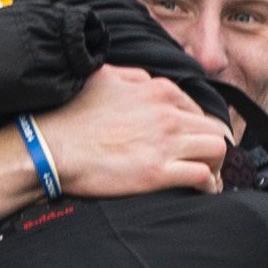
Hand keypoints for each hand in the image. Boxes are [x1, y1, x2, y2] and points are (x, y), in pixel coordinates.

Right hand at [45, 66, 229, 198]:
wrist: (50, 146)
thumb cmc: (70, 114)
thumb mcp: (103, 76)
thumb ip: (132, 77)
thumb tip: (146, 82)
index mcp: (157, 90)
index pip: (195, 108)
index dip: (194, 127)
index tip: (187, 141)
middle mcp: (167, 114)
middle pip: (212, 128)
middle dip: (209, 146)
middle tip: (200, 161)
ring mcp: (165, 143)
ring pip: (216, 150)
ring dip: (214, 164)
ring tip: (205, 176)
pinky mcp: (158, 172)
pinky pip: (202, 177)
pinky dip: (207, 185)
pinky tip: (201, 191)